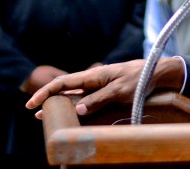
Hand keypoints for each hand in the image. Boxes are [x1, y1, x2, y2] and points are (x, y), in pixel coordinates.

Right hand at [25, 58, 183, 117]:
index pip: (64, 82)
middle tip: (35, 112)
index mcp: (94, 76)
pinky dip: (75, 106)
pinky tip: (71, 114)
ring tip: (46, 116)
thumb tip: (78, 109)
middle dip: (49, 99)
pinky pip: (86, 100)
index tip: (32, 103)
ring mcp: (99, 86)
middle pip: (66, 89)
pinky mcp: (106, 92)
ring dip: (60, 104)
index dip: (46, 91)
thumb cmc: (140, 79)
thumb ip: (99, 99)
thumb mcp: (120, 90)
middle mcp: (94, 80)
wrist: (158, 73)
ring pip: (74, 95)